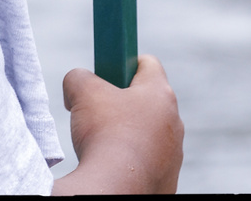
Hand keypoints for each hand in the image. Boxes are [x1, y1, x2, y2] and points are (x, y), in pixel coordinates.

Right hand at [52, 54, 183, 194]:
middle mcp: (174, 121)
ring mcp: (174, 152)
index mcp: (160, 93)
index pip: (147, 63)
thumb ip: (78, 77)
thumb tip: (76, 83)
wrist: (115, 187)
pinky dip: (132, 160)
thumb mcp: (81, 90)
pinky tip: (113, 166)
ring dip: (128, 134)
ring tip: (104, 143)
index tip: (106, 75)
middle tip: (98, 111)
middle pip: (147, 100)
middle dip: (122, 102)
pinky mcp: (169, 178)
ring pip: (149, 133)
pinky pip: (149, 161)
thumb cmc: (104, 135)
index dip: (123, 63)